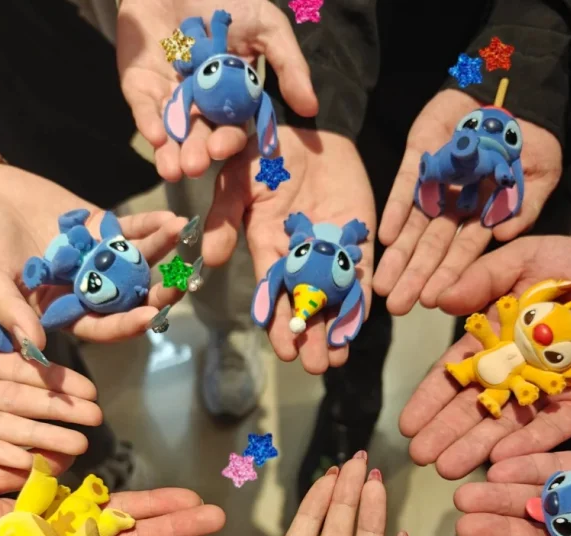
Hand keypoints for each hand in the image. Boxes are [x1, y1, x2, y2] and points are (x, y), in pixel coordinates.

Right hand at [0, 163, 188, 350]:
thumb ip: (10, 311)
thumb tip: (37, 348)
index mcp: (61, 311)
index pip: (100, 326)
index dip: (124, 325)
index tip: (149, 318)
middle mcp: (86, 289)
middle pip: (128, 298)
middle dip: (156, 294)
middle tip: (179, 285)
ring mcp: (98, 258)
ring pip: (136, 262)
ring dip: (160, 252)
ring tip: (181, 239)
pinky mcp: (102, 228)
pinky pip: (132, 230)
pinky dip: (152, 225)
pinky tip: (172, 220)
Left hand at [117, 0, 316, 180]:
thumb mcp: (266, 26)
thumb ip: (289, 66)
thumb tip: (311, 108)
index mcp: (230, 98)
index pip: (232, 127)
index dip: (228, 140)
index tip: (224, 148)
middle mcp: (201, 104)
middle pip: (200, 135)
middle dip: (197, 152)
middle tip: (195, 166)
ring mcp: (169, 97)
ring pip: (171, 131)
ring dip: (171, 152)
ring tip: (172, 170)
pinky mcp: (140, 87)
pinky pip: (143, 108)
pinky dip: (148, 123)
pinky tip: (154, 138)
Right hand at [204, 128, 375, 373]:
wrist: (309, 134)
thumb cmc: (264, 156)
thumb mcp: (236, 181)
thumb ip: (224, 217)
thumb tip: (210, 260)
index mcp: (267, 250)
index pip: (271, 295)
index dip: (277, 323)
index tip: (285, 350)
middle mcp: (298, 260)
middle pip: (303, 307)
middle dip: (309, 338)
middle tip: (316, 366)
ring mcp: (329, 254)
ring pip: (332, 300)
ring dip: (334, 331)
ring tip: (336, 360)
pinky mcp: (357, 243)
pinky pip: (360, 277)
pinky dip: (360, 303)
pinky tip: (358, 328)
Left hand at [374, 90, 561, 313]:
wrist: (512, 90)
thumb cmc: (530, 139)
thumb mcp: (540, 173)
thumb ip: (524, 206)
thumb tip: (503, 236)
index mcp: (481, 215)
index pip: (462, 252)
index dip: (448, 276)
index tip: (432, 302)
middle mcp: (453, 207)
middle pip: (431, 247)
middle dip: (414, 277)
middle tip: (396, 306)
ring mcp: (434, 185)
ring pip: (412, 226)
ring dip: (398, 255)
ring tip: (383, 284)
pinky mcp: (418, 160)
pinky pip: (404, 189)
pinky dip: (395, 211)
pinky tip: (386, 237)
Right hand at [401, 236, 570, 477]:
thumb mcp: (522, 259)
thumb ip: (481, 278)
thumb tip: (439, 301)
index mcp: (491, 345)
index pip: (454, 377)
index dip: (431, 400)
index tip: (408, 423)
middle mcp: (512, 375)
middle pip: (473, 408)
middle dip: (446, 432)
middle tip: (421, 456)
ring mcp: (544, 394)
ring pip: (505, 425)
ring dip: (475, 447)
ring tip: (448, 468)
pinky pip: (551, 430)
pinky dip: (526, 445)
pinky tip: (499, 461)